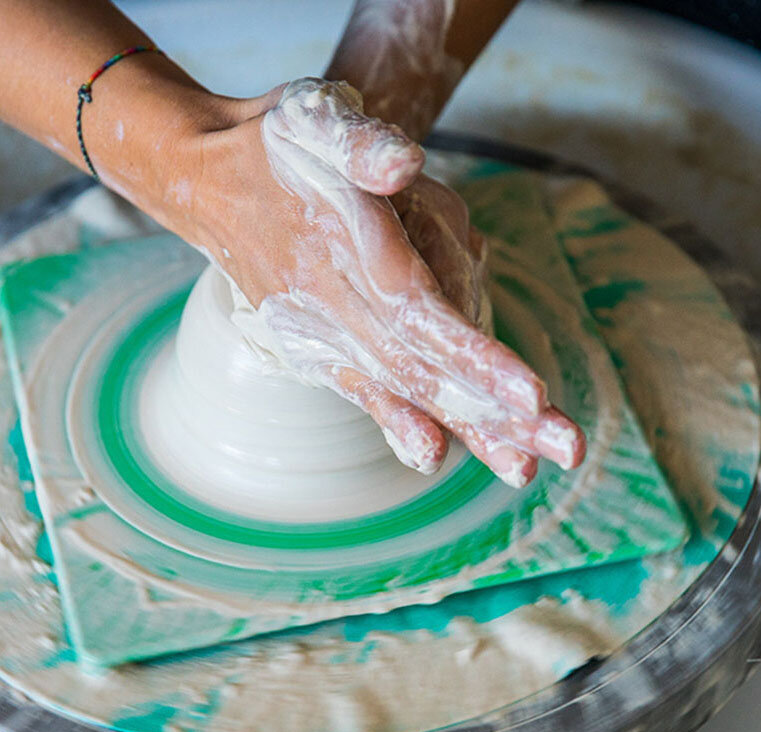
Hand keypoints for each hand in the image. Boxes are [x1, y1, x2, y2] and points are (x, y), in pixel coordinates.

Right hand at [184, 78, 584, 484]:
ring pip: (404, 391)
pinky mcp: (321, 350)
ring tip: (524, 470)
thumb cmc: (276, 150)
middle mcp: (337, 307)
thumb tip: (403, 164)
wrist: (208, 183)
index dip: (474, 357)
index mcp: (347, 251)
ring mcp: (327, 336)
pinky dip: (399, 425)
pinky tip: (432, 457)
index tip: (532, 395)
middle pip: (425, 371)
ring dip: (468, 430)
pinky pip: (364, 393)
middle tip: (567, 451)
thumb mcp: (315, 121)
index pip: (421, 314)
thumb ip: (359, 145)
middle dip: (496, 415)